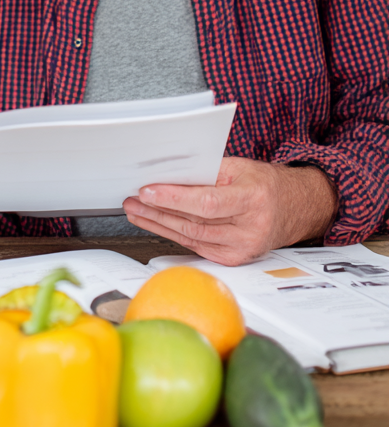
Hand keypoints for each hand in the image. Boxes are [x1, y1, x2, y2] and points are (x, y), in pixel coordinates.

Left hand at [122, 157, 337, 265]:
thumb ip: (205, 171)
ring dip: (157, 223)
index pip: (207, 202)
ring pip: (191, 235)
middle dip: (157, 210)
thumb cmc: (264, 184)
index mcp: (254, 199)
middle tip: (132, 200)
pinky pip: (196, 245)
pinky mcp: (234, 258)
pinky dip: (172, 233)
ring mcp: (243, 247)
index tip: (147, 191)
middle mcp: (250, 228)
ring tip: (135, 211)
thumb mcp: (240, 167)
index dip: (174, 199)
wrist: (294, 208)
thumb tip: (167, 173)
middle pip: (194, 221)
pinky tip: (155, 224)